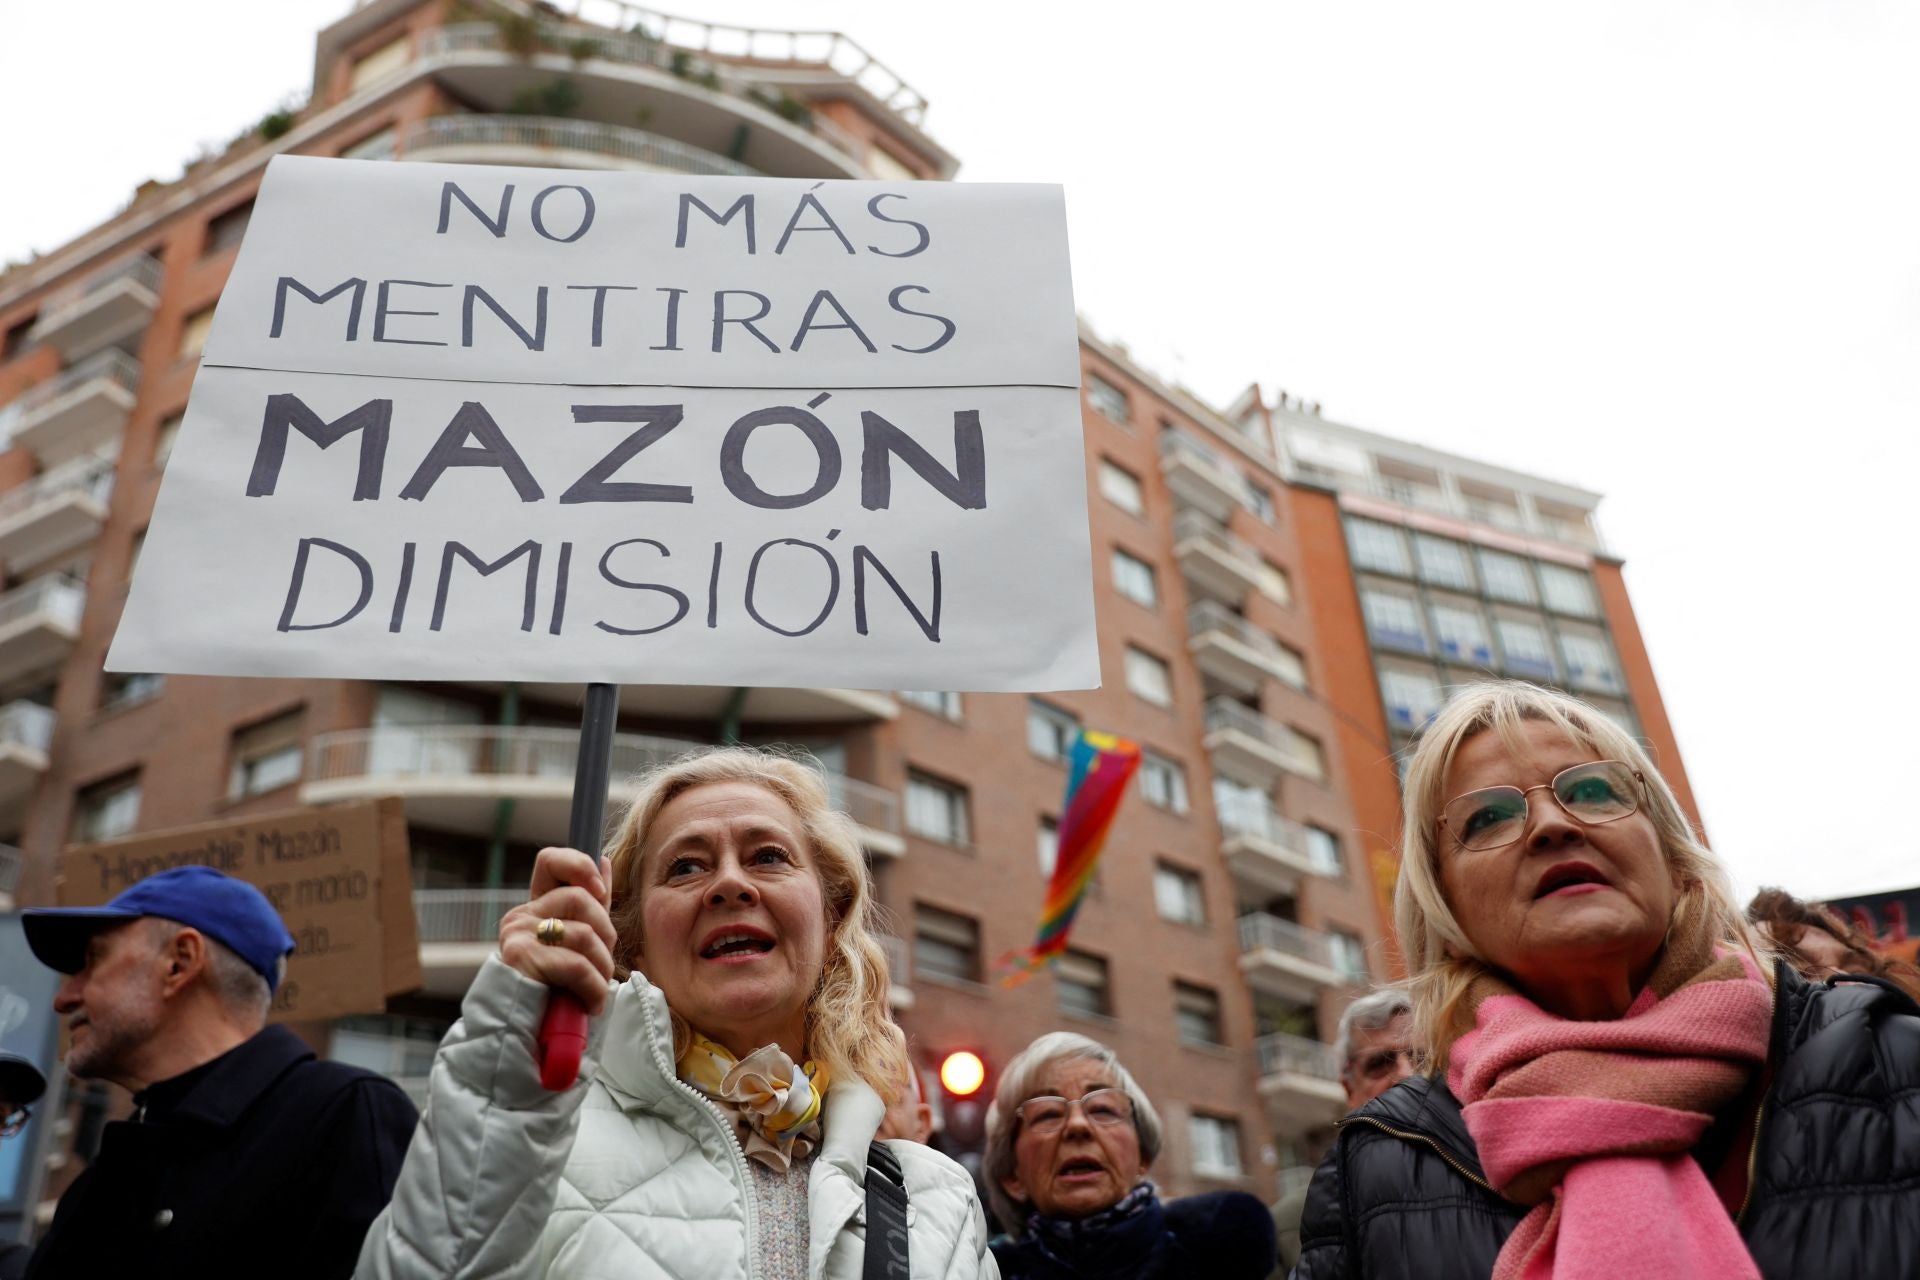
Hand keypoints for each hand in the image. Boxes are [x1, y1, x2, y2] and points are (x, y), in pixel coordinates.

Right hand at [499, 847, 618, 1015]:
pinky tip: (590, 1005)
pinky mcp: (520, 959)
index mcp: (535, 910)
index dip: (579, 865)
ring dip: (602, 969)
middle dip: (606, 935)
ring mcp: (517, 936)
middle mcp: (521, 917)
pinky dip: (593, 989)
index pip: (550, 861)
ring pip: (584, 934)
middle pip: (581, 899)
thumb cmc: (556, 995)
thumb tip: (604, 861)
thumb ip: (590, 907)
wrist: (524, 1040)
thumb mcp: (576, 946)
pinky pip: (576, 965)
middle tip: (602, 968)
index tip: (599, 890)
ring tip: (596, 992)